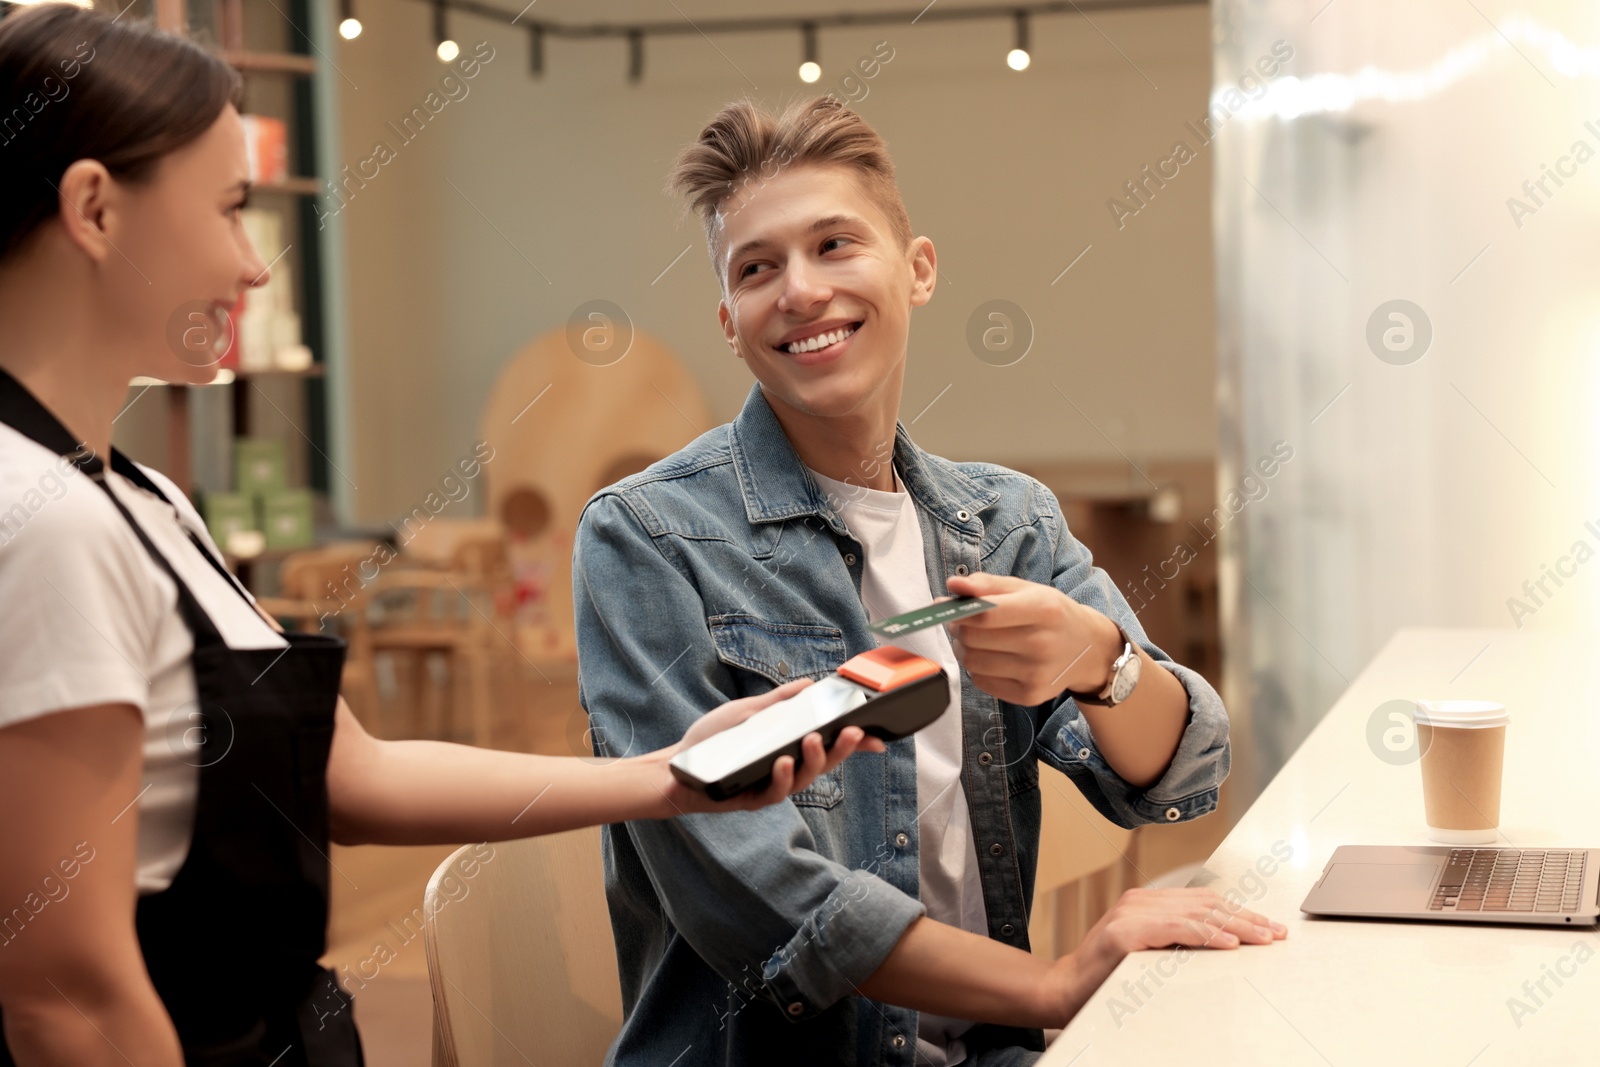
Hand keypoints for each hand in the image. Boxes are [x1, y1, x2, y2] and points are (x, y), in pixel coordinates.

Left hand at [650, 678, 886, 814]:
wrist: (675, 766)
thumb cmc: (711, 741)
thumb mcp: (748, 713)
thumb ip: (779, 701)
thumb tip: (810, 684)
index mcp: (789, 749)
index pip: (829, 746)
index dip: (855, 743)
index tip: (878, 736)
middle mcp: (785, 770)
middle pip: (823, 763)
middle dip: (842, 748)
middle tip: (852, 731)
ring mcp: (769, 786)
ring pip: (802, 779)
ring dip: (812, 759)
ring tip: (813, 740)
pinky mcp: (749, 799)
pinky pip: (772, 791)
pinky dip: (780, 776)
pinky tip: (782, 761)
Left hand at [944, 572, 1120, 705]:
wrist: (1088, 650)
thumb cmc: (1053, 615)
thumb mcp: (1027, 589)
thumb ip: (987, 585)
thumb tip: (953, 585)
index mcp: (1044, 610)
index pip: (986, 614)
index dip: (958, 611)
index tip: (947, 606)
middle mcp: (1042, 644)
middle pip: (974, 639)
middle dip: (957, 628)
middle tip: (960, 621)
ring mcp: (1036, 674)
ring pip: (972, 662)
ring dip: (963, 648)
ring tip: (975, 639)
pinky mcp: (1029, 696)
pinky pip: (981, 682)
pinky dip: (976, 668)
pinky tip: (991, 657)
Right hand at [1040, 887, 1287, 1024]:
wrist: (1065, 990)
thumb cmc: (1107, 977)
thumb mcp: (1148, 952)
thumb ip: (1175, 940)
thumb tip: (1224, 941)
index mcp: (1146, 902)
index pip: (1204, 901)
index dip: (1239, 912)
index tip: (1268, 927)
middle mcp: (1140, 901)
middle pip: (1207, 904)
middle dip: (1247, 918)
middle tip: (1275, 933)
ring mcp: (1131, 913)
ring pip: (1197, 913)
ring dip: (1236, 926)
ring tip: (1263, 938)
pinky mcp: (1125, 932)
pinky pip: (1177, 929)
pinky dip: (1207, 935)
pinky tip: (1229, 944)